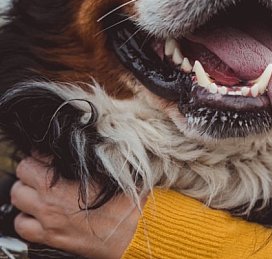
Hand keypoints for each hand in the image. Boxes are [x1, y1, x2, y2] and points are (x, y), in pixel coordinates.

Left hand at [10, 157, 142, 258]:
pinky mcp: (52, 238)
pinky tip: (41, 214)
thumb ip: (88, 160)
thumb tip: (77, 149)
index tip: (51, 157)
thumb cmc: (128, 203)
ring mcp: (48, 222)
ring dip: (27, 195)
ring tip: (42, 192)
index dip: (41, 156)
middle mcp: (49, 204)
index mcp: (60, 185)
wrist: (136, 232)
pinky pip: (23, 227)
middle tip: (45, 172)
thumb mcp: (111, 172)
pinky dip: (27, 219)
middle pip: (21, 179)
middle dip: (31, 173)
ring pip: (18, 202)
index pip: (31, 161)